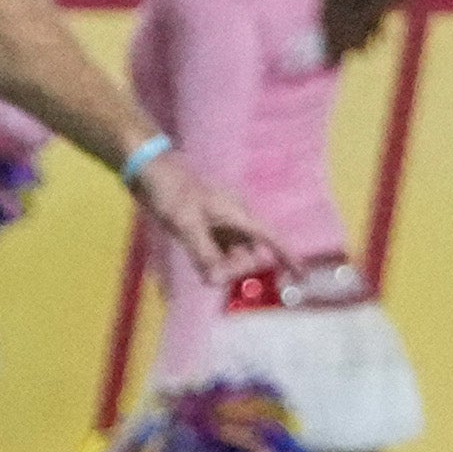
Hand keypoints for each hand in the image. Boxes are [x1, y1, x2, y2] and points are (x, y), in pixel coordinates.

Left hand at [131, 148, 281, 280]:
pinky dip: (214, 261)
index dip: (288, 256)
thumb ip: (204, 254)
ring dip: (225, 266)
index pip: (271, 238)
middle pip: (251, 253)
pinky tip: (202, 264)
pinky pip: (219, 250)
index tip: (303, 276)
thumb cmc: (171, 190)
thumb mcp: (186, 223)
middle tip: (212, 273)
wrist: (149, 169)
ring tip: (204, 269)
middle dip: (238, 268)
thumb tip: (217, 282)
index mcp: (239, 215)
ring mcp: (221, 224)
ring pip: (234, 254)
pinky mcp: (207, 227)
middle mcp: (236, 220)